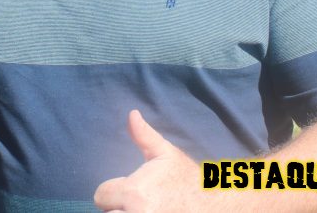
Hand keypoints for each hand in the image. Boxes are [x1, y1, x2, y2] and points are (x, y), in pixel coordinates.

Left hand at [93, 110, 207, 211]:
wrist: (215, 205)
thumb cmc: (188, 179)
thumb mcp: (166, 153)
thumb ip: (143, 135)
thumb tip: (132, 113)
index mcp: (134, 193)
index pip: (101, 195)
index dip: (113, 191)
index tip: (131, 189)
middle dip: (117, 207)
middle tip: (135, 202)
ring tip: (140, 209)